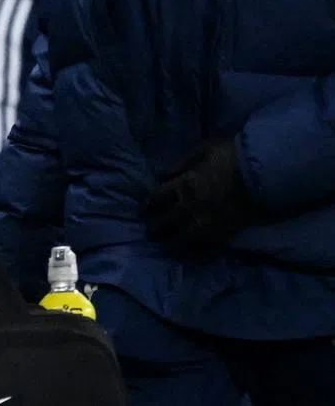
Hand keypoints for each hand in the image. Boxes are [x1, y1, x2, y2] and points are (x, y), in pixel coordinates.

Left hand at [144, 139, 257, 255]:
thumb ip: (181, 162)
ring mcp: (209, 223)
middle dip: (156, 227)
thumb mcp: (202, 149)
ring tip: (164, 247)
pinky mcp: (226, 234)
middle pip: (168, 220)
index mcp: (185, 184)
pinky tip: (190, 258)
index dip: (150, 205)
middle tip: (149, 232)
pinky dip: (197, 254)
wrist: (263, 173)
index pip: (159, 197)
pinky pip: (208, 248)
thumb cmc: (232, 156)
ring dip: (172, 243)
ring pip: (184, 238)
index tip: (143, 210)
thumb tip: (162, 173)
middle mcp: (193, 206)